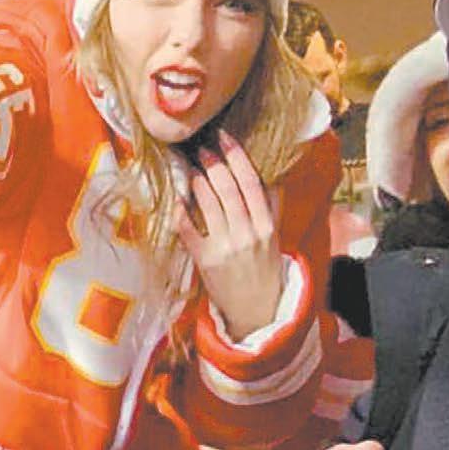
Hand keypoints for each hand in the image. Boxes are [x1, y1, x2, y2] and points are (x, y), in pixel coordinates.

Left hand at [176, 130, 282, 340]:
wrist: (258, 312)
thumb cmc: (263, 271)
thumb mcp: (274, 238)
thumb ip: (268, 208)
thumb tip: (265, 175)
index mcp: (268, 226)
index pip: (252, 184)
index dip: (237, 157)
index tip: (224, 137)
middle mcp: (248, 234)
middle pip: (229, 190)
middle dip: (214, 164)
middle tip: (202, 146)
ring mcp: (226, 247)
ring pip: (210, 205)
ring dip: (198, 180)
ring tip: (190, 164)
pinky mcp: (205, 261)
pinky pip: (189, 231)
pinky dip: (180, 212)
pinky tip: (174, 195)